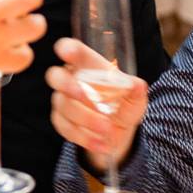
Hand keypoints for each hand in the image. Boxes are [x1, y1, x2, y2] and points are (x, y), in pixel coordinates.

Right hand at [47, 38, 147, 168]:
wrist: (118, 130)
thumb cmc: (123, 102)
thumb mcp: (135, 96)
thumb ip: (135, 90)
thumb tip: (137, 86)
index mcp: (87, 64)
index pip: (73, 51)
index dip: (67, 49)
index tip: (65, 52)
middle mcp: (70, 79)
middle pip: (55, 76)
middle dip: (70, 87)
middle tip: (92, 98)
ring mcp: (62, 100)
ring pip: (65, 106)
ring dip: (87, 119)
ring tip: (108, 129)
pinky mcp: (61, 121)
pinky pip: (66, 128)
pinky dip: (85, 137)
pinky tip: (102, 143)